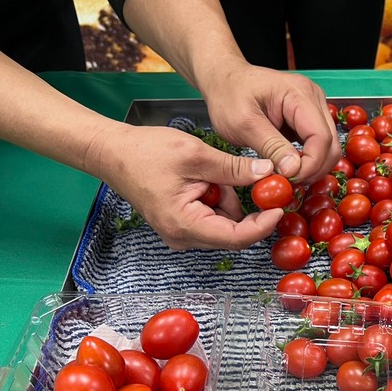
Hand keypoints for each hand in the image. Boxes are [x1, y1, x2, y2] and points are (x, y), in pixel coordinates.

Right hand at [91, 124, 282, 250]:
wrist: (111, 152)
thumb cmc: (145, 152)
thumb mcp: (196, 155)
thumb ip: (234, 169)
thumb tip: (268, 173)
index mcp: (185, 225)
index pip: (236, 238)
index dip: (262, 225)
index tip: (280, 207)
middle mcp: (184, 237)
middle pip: (233, 232)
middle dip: (246, 206)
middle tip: (253, 178)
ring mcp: (183, 233)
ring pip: (225, 222)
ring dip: (229, 198)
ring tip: (210, 172)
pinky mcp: (183, 224)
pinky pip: (213, 216)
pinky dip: (218, 198)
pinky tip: (205, 179)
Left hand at [200, 61, 340, 183]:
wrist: (224, 79)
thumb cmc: (229, 94)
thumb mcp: (243, 123)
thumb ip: (270, 146)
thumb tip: (293, 170)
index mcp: (300, 94)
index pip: (320, 137)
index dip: (310, 164)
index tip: (289, 179)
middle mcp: (314, 99)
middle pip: (331, 144)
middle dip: (313, 169)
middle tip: (288, 182)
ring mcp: (314, 108)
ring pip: (328, 148)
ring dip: (312, 167)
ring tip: (287, 176)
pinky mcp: (308, 119)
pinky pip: (318, 146)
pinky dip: (307, 161)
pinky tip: (288, 167)